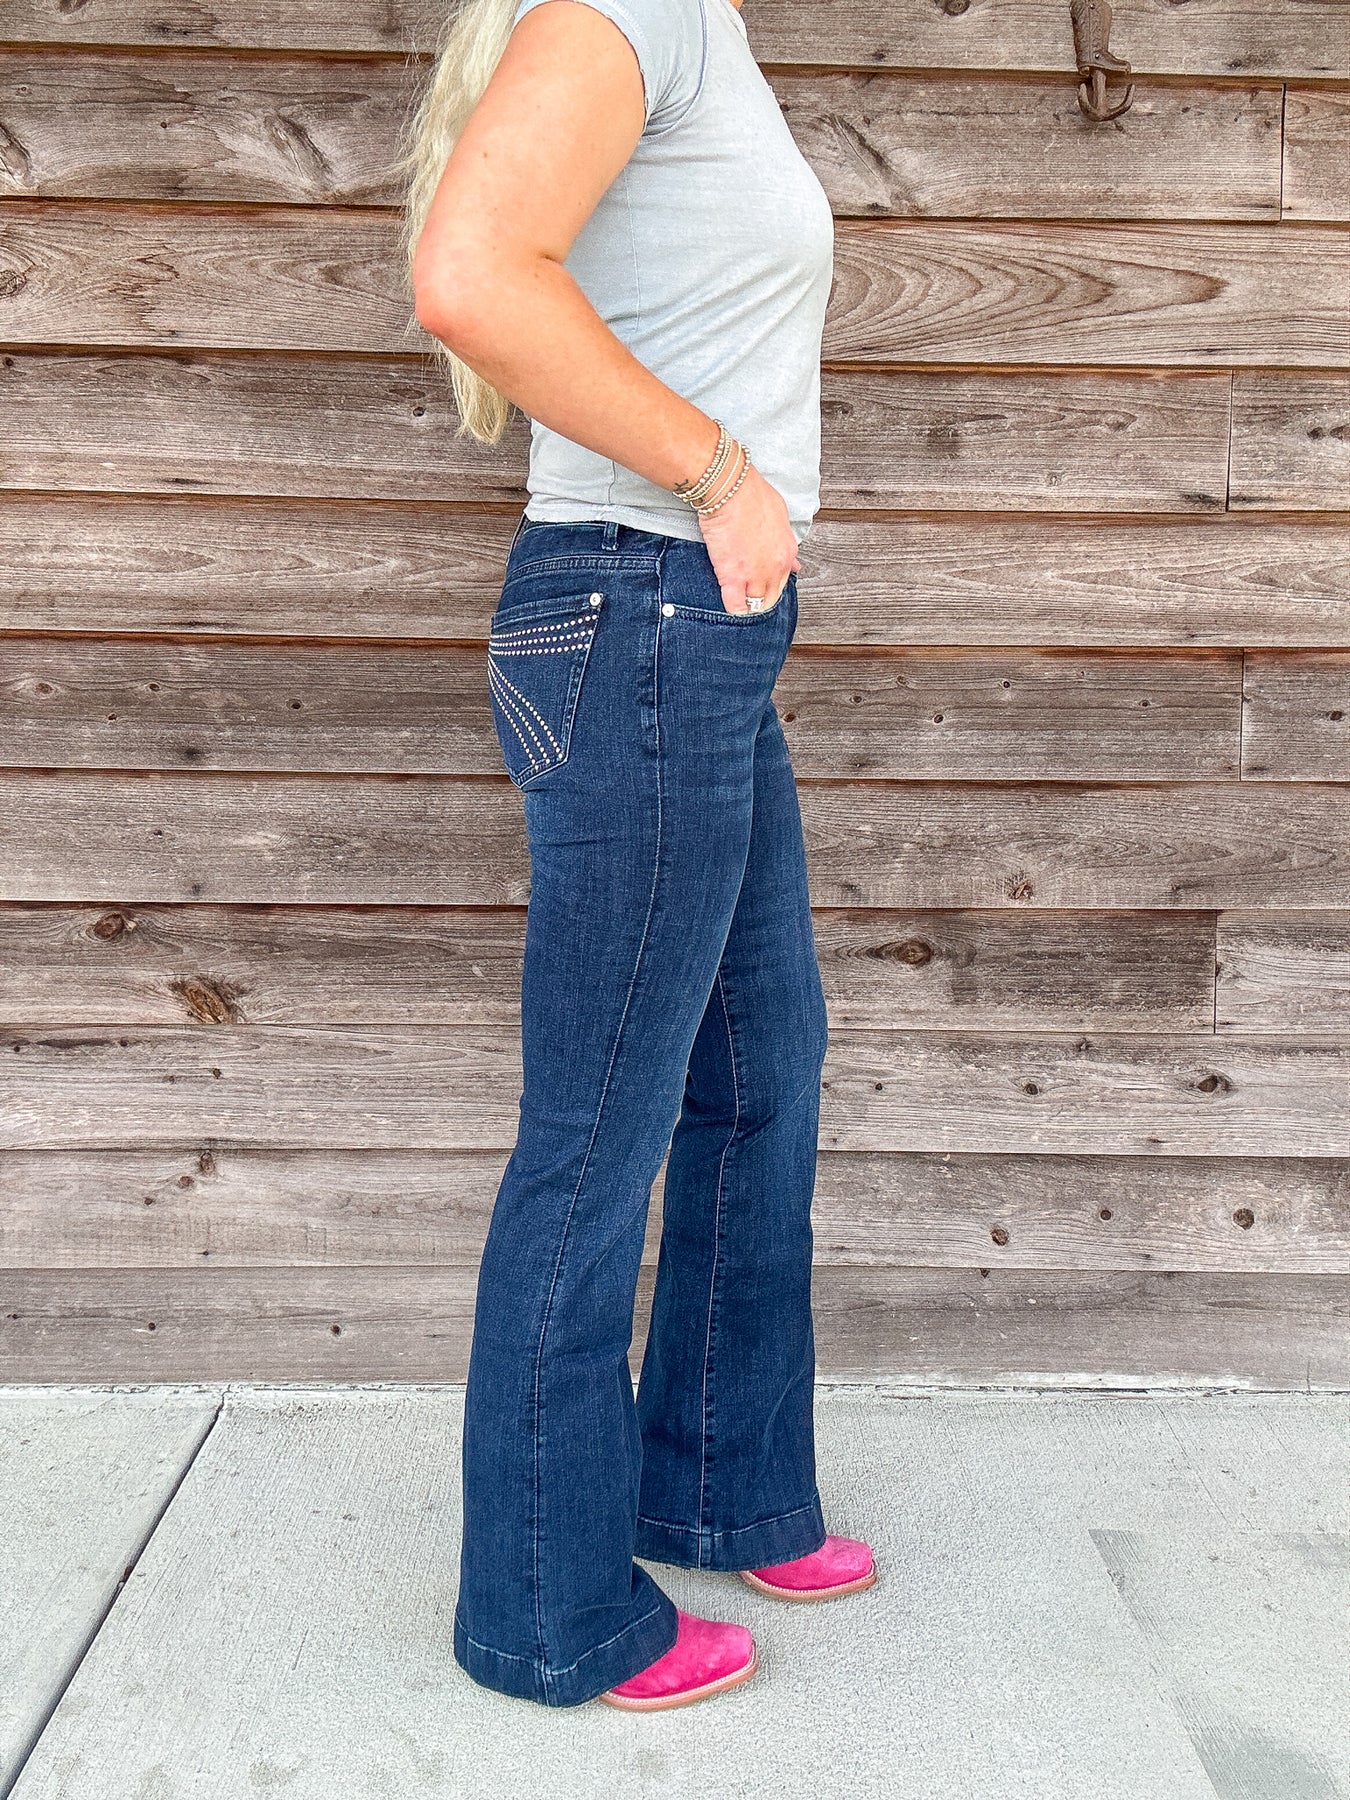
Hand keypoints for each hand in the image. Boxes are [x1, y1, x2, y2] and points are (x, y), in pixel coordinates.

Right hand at [696, 461, 800, 613]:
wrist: (730, 489)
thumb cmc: (751, 495)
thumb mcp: (779, 515)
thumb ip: (785, 540)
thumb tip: (793, 560)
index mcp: (787, 551)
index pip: (784, 580)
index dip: (769, 584)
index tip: (760, 585)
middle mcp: (776, 567)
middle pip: (772, 598)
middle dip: (760, 600)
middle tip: (746, 596)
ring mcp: (756, 575)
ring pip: (756, 606)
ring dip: (747, 607)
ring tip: (737, 603)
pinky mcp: (734, 578)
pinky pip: (736, 607)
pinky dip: (733, 610)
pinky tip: (728, 604)